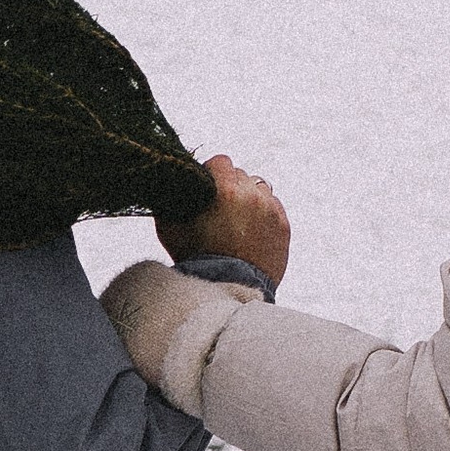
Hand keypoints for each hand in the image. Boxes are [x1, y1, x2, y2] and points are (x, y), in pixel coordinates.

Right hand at [158, 155, 290, 289]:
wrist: (227, 288)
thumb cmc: (195, 259)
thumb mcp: (169, 227)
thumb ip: (167, 200)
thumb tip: (166, 183)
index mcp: (226, 190)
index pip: (221, 162)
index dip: (211, 173)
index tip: (206, 187)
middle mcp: (252, 195)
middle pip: (241, 175)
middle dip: (229, 187)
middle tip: (219, 209)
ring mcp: (271, 210)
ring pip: (259, 189)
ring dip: (249, 198)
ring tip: (236, 220)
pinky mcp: (284, 226)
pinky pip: (273, 208)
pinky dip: (263, 214)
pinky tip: (249, 231)